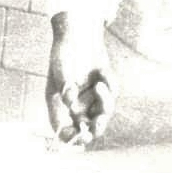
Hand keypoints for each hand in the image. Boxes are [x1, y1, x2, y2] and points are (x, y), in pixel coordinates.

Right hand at [45, 12, 114, 144]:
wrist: (79, 35)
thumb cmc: (65, 52)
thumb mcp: (61, 68)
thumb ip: (64, 85)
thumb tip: (69, 100)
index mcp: (58, 107)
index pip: (64, 131)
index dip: (71, 137)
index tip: (81, 135)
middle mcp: (75, 107)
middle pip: (88, 129)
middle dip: (96, 128)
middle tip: (99, 122)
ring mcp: (91, 100)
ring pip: (103, 112)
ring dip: (104, 101)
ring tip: (100, 85)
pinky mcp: (104, 91)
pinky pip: (112, 94)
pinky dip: (109, 83)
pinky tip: (102, 70)